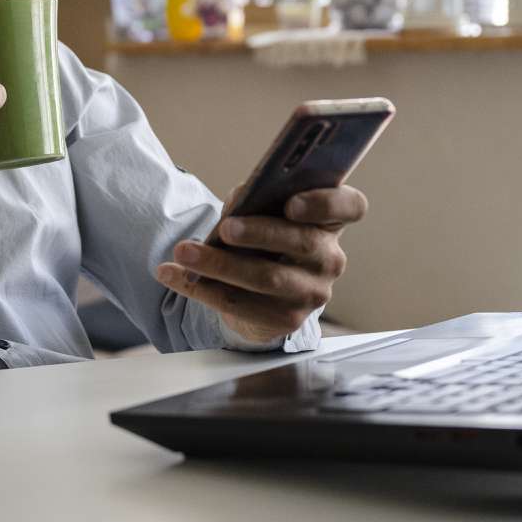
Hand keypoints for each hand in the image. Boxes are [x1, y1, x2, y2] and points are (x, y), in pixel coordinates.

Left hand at [155, 186, 368, 343]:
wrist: (262, 292)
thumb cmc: (264, 238)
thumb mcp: (263, 214)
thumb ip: (256, 202)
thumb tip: (240, 201)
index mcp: (330, 222)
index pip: (350, 206)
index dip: (325, 202)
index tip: (291, 202)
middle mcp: (330, 259)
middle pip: (301, 243)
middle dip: (259, 233)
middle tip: (225, 228)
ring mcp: (312, 293)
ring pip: (266, 278)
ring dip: (219, 264)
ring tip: (183, 252)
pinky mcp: (285, 320)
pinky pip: (239, 304)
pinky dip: (200, 288)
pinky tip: (171, 275)